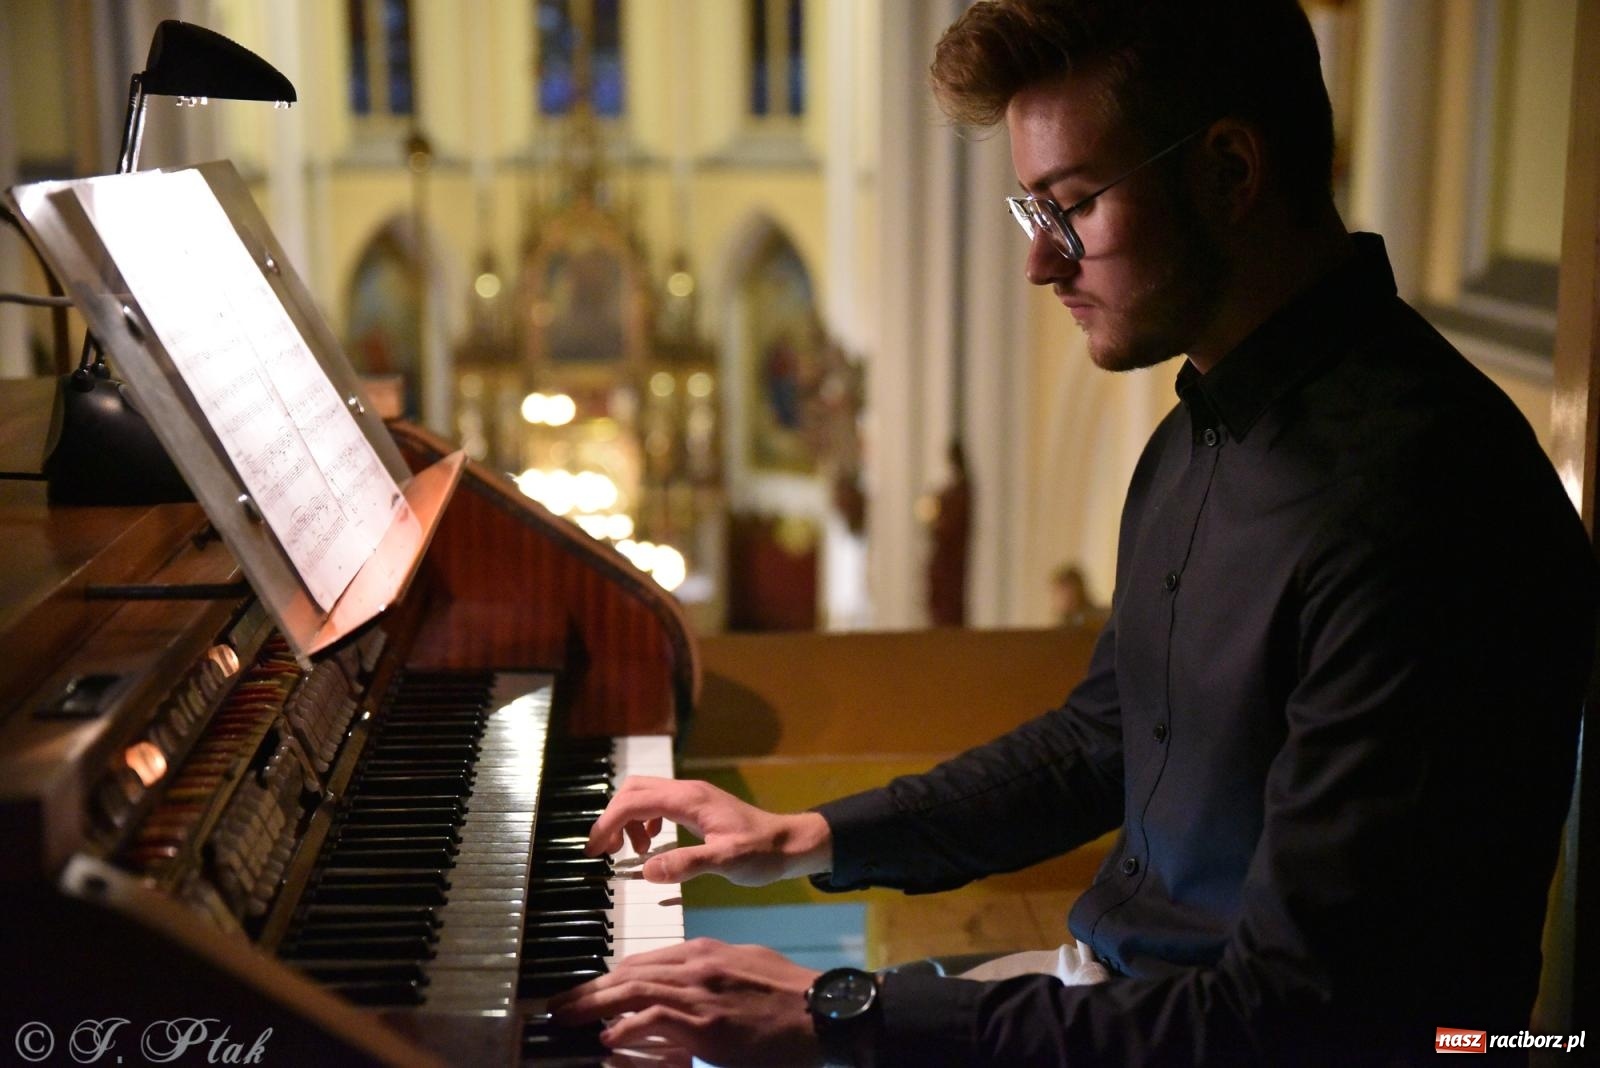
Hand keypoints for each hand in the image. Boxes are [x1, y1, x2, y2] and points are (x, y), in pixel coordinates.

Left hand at [548, 938, 822, 1065]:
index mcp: (706, 952)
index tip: (591, 989)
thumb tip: (690, 977)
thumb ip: (715, 967)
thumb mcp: (749, 963)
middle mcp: (697, 966)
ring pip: (634, 990)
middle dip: (591, 990)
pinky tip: (608, 1038)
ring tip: (568, 1018)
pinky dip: (627, 1028)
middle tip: (561, 1005)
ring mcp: (700, 994)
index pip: (645, 960)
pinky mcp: (706, 1025)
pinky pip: (654, 1019)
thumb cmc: (791, 991)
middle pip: (630, 972)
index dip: (611, 976)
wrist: (821, 1010)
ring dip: (595, 1006)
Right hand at [585, 776, 831, 885]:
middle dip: (612, 818)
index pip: (634, 802)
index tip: (594, 850)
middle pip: (633, 790)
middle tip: (604, 852)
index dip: (608, 823)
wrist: (790, 844)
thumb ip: (687, 864)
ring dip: (628, 820)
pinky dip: (644, 822)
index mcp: (689, 800)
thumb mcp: (726, 862)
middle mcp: (687, 791)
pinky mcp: (696, 807)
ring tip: (632, 852)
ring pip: (643, 796)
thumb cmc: (762, 853)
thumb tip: (646, 870)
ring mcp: (691, 797)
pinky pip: (657, 805)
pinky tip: (652, 845)